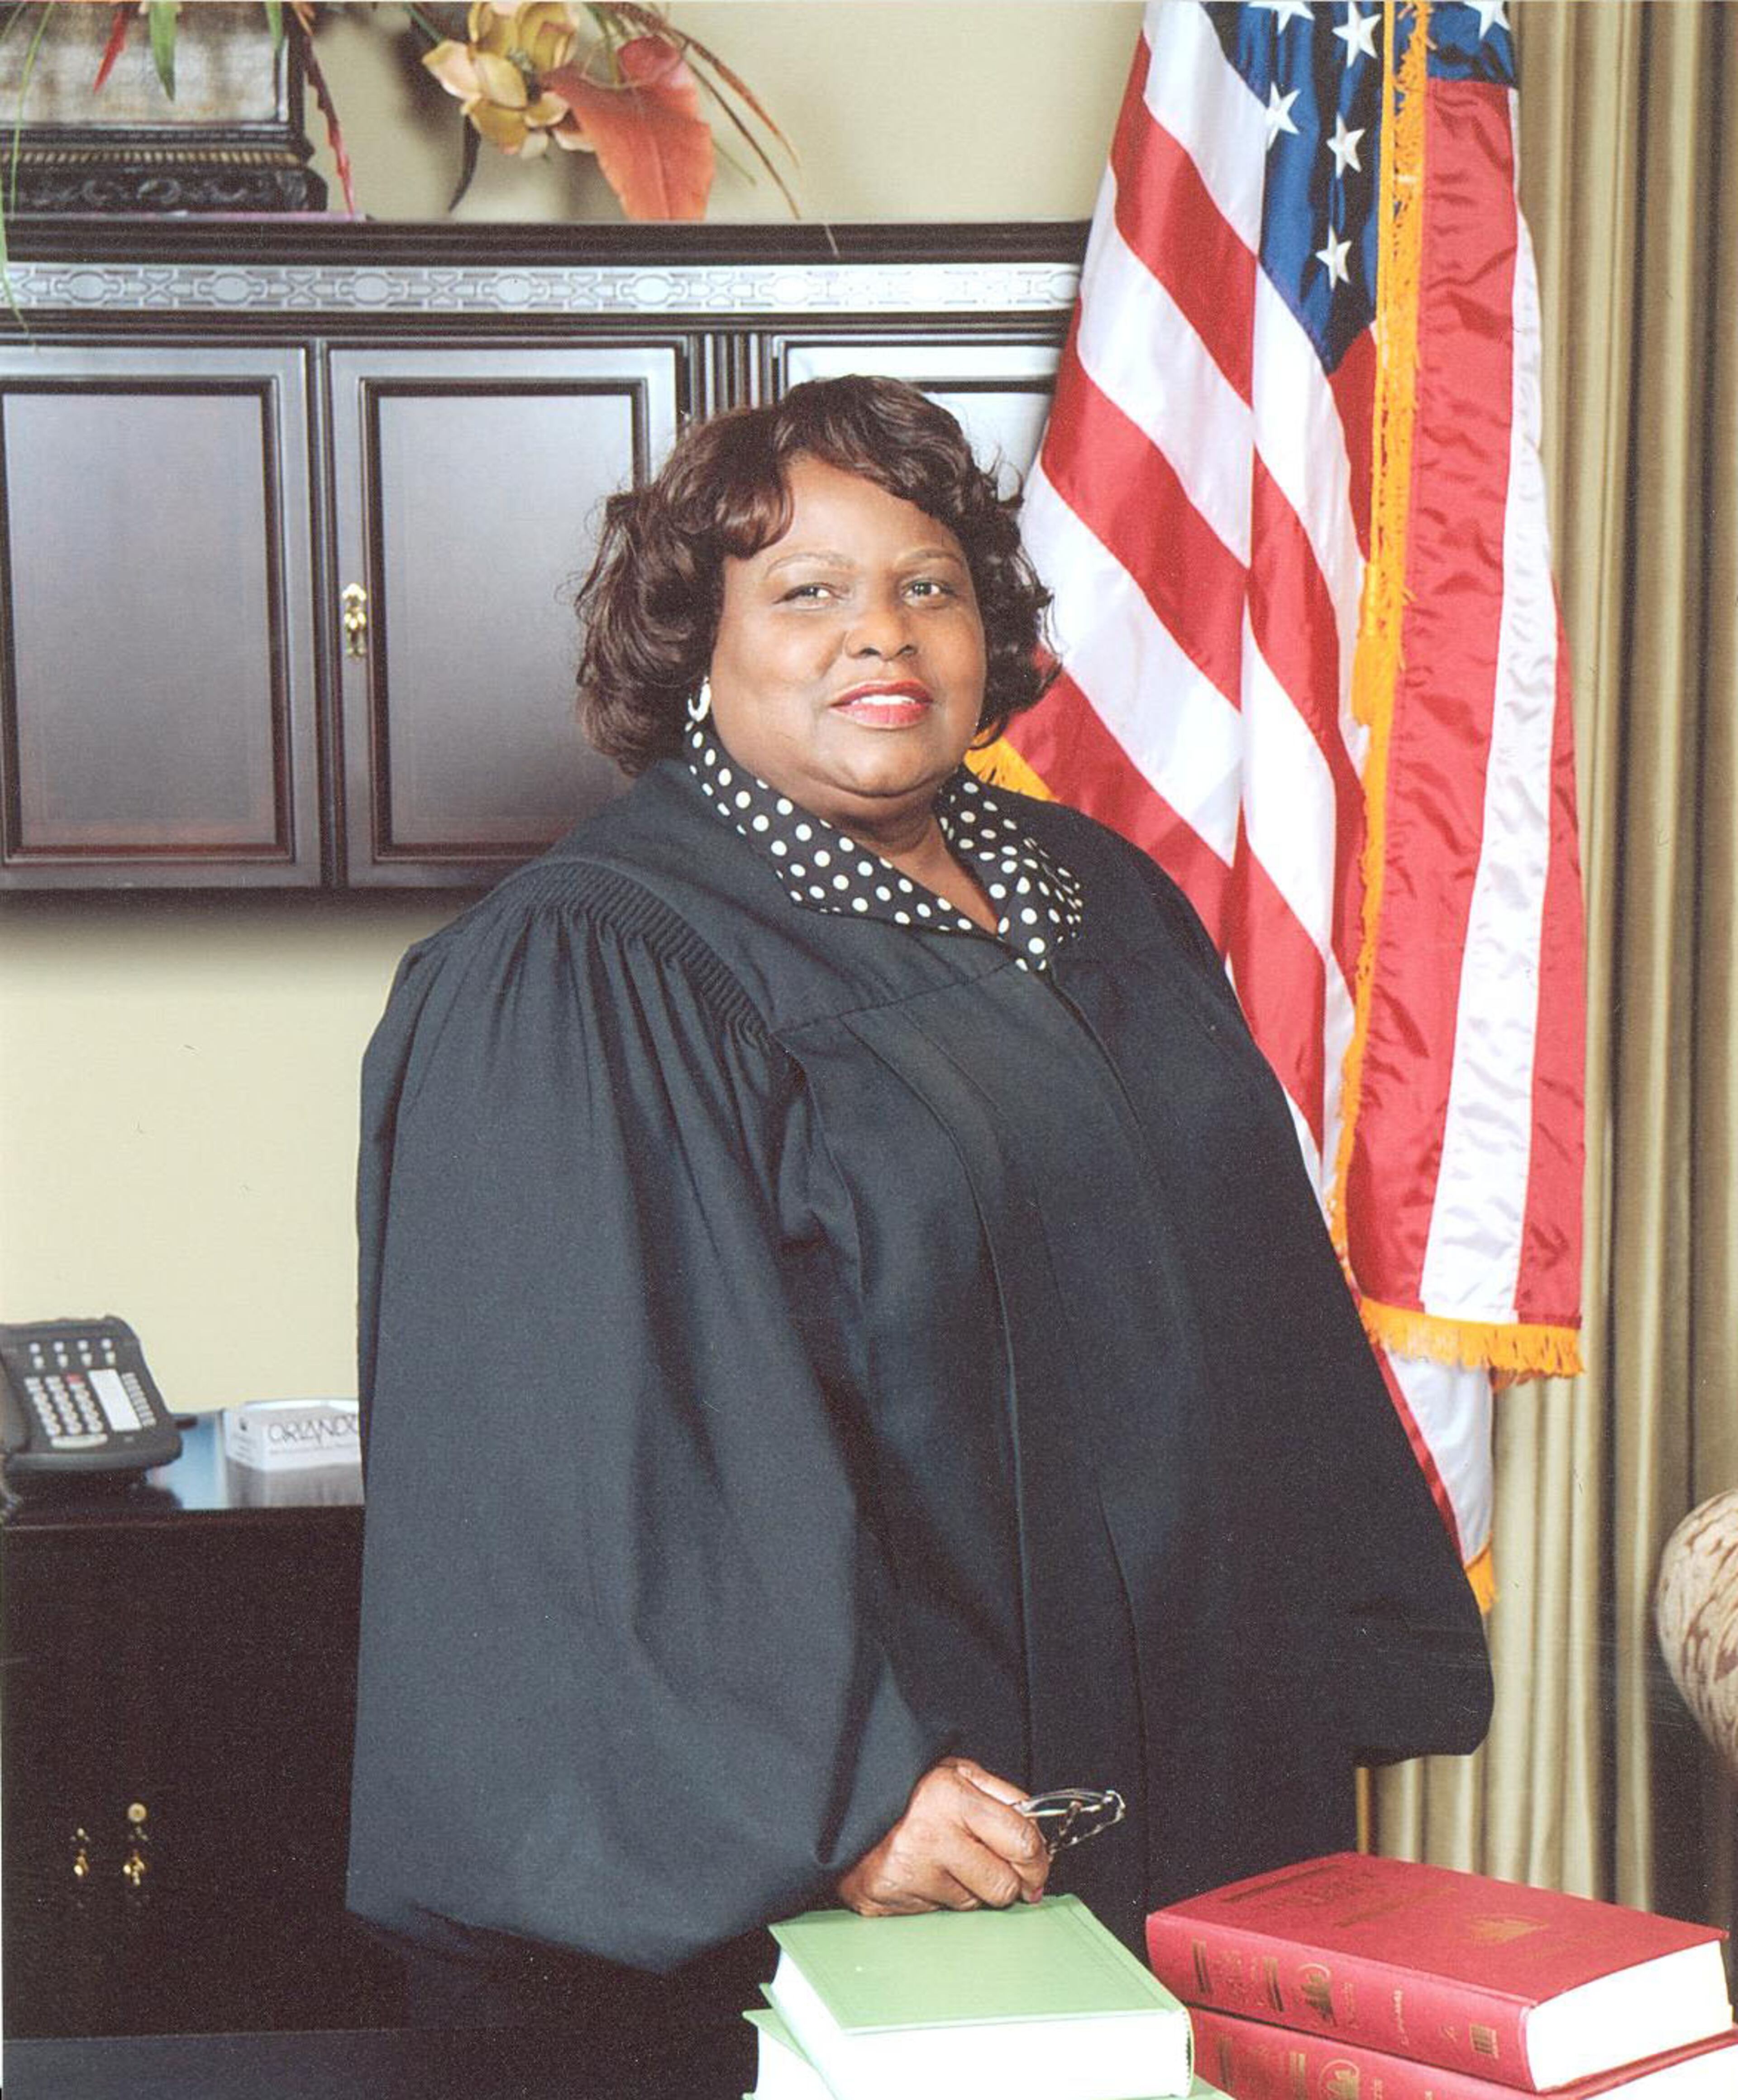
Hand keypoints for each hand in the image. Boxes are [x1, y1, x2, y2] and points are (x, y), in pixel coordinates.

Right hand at [836, 1756, 1050, 1916]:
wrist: (841, 1803)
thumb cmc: (904, 1788)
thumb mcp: (957, 1772)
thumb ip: (1003, 1797)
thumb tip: (1038, 1840)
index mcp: (951, 1798)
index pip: (1021, 1842)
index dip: (1038, 1861)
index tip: (1036, 1867)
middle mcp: (930, 1839)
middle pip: (1002, 1886)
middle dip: (1006, 1880)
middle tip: (992, 1865)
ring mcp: (908, 1875)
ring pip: (971, 1904)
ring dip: (967, 1888)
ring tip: (942, 1858)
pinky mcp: (887, 1902)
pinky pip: (936, 1915)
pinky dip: (936, 1898)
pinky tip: (920, 1872)